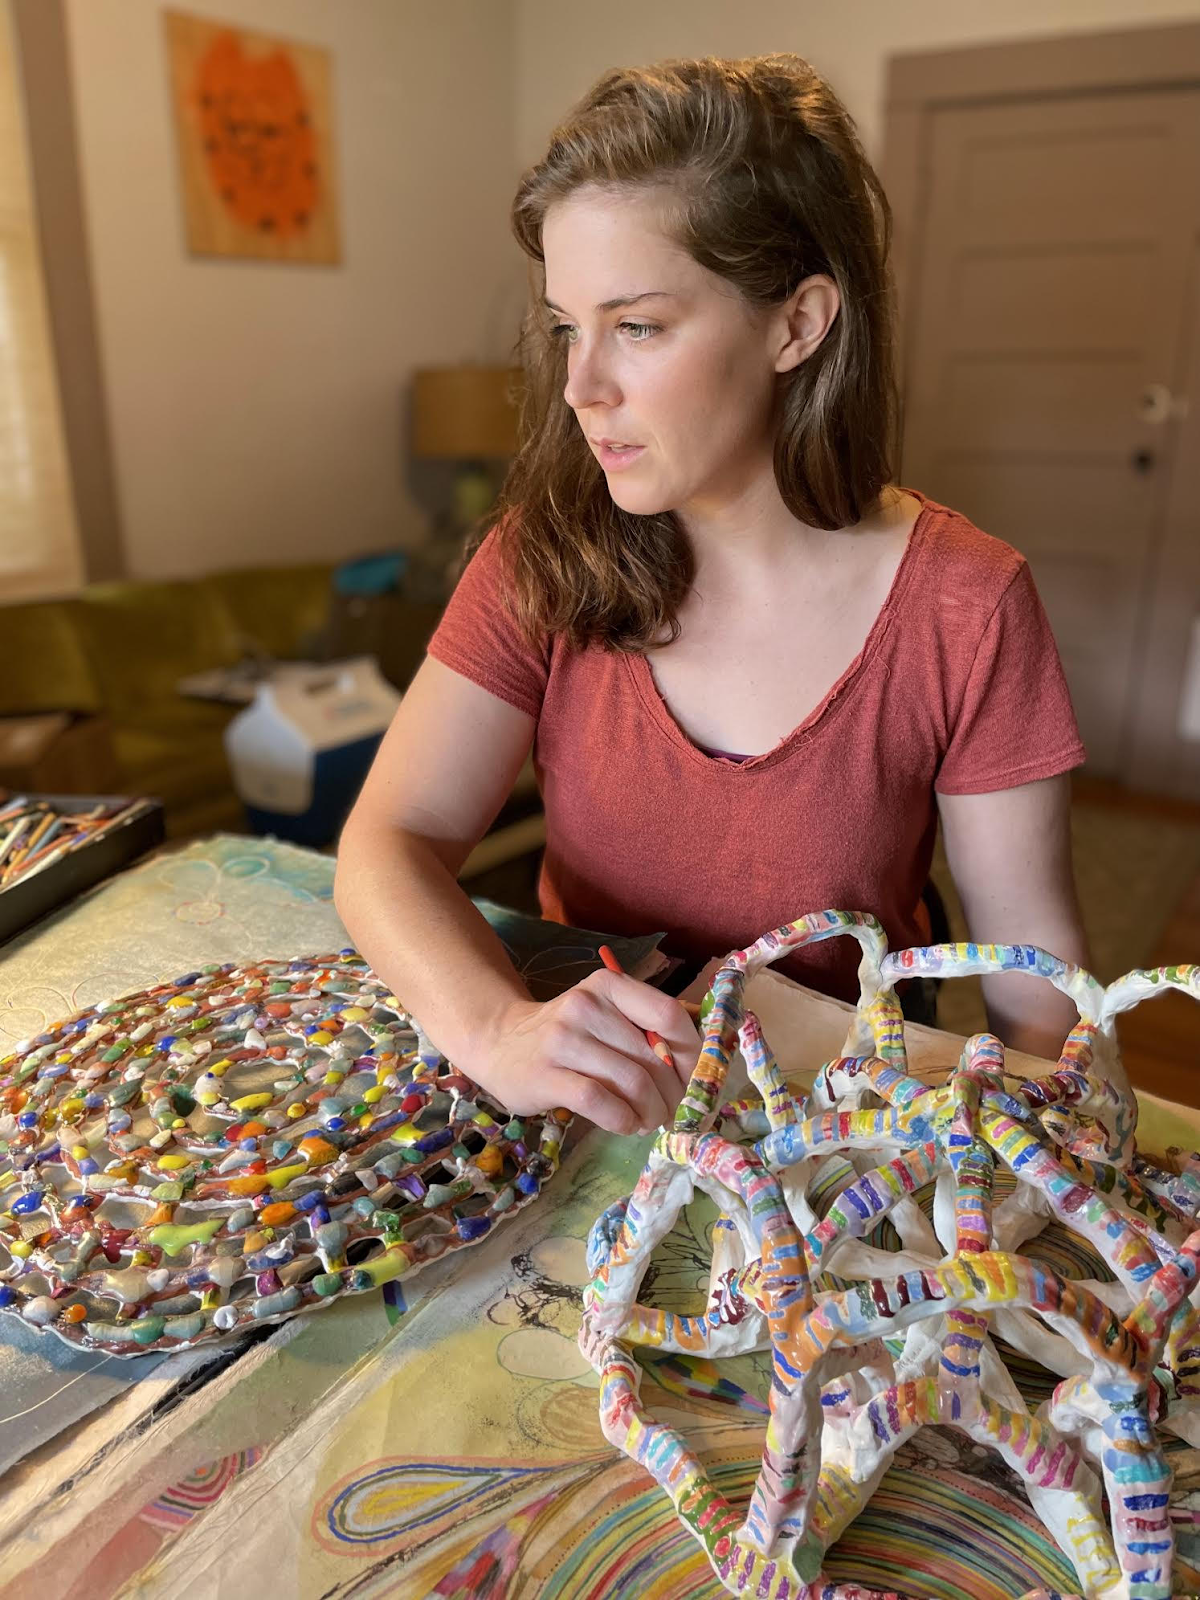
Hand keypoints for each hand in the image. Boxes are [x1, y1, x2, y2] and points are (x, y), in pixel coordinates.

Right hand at [459, 969, 700, 1135]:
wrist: (498, 1043)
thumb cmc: (565, 1034)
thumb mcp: (604, 1014)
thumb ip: (643, 1029)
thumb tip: (695, 1067)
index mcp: (609, 986)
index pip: (668, 1015)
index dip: (690, 1054)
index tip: (690, 1079)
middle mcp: (587, 1006)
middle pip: (653, 1057)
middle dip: (672, 1094)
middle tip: (671, 1113)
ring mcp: (564, 1040)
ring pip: (632, 1082)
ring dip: (650, 1112)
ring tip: (649, 1122)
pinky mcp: (546, 1075)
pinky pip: (601, 1102)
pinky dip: (622, 1120)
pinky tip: (625, 1124)